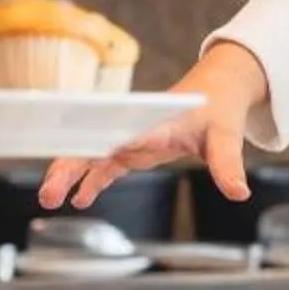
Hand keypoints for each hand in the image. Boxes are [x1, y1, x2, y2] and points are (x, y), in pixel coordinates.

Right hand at [41, 41, 269, 209]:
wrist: (216, 89)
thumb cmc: (218, 108)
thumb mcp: (227, 135)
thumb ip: (228, 165)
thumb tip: (238, 193)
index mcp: (158, 119)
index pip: (128, 131)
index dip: (107, 145)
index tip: (87, 159)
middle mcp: (137, 126)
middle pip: (96, 144)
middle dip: (70, 165)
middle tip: (51, 190)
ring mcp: (131, 137)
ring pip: (92, 156)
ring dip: (69, 175)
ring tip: (50, 199)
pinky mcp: (132, 149)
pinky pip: (105, 166)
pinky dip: (90, 181)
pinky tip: (78, 200)